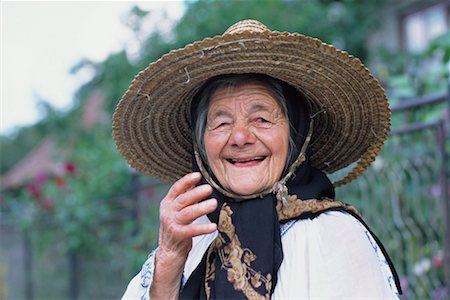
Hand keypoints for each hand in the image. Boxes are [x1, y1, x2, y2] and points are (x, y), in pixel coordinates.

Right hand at [151, 172, 216, 298]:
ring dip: (201, 208)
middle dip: (196, 193)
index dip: (186, 181)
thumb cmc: (177, 227)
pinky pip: (192, 230)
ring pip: (188, 213)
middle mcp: (168, 212)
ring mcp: (172, 224)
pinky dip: (203, 228)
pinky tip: (213, 227)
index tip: (198, 175)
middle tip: (209, 189)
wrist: (169, 251)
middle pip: (183, 200)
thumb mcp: (177, 210)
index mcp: (168, 203)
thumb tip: (195, 181)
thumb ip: (185, 196)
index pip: (176, 188)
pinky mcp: (178, 235)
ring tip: (214, 203)